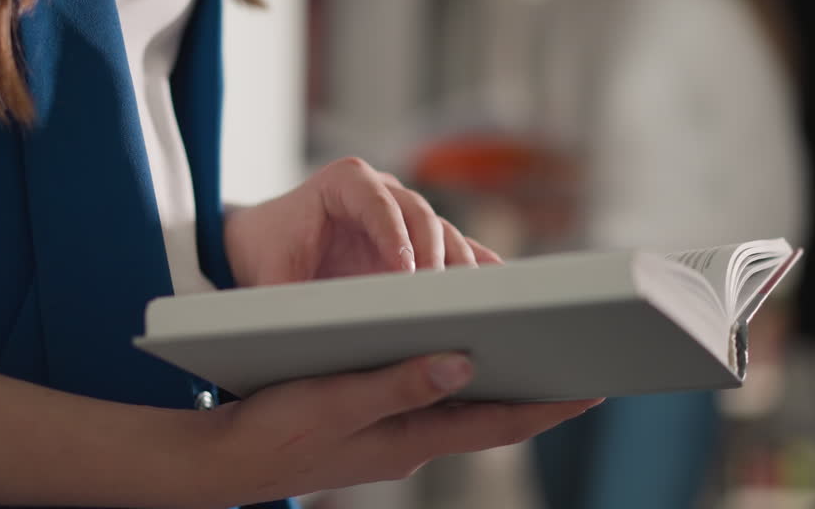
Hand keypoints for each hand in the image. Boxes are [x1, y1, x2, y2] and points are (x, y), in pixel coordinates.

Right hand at [199, 354, 599, 507]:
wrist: (222, 459)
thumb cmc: (272, 430)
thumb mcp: (335, 402)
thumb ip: (399, 384)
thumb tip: (464, 364)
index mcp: (409, 439)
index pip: (497, 425)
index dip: (548, 409)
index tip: (593, 391)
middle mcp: (409, 441)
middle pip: (488, 418)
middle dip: (535, 395)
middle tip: (578, 364)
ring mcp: (390, 436)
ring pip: (459, 410)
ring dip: (496, 387)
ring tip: (532, 354)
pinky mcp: (369, 424)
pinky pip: (427, 403)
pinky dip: (453, 383)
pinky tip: (455, 357)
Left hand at [224, 157, 502, 286]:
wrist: (269, 248)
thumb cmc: (271, 258)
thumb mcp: (274, 280)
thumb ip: (293, 299)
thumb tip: (318, 329)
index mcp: (343, 183)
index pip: (375, 200)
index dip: (392, 233)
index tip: (403, 271)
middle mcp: (382, 191)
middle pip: (419, 214)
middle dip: (431, 253)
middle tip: (436, 295)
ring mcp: (406, 214)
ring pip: (443, 231)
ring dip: (457, 266)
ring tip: (470, 304)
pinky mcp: (421, 242)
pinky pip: (455, 250)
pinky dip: (474, 269)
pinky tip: (495, 294)